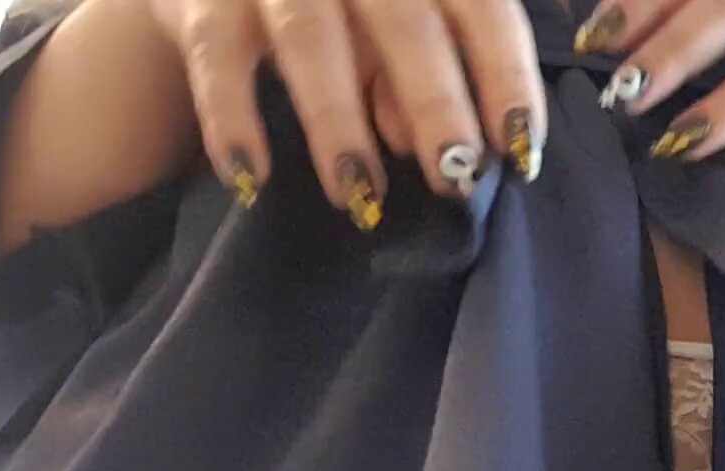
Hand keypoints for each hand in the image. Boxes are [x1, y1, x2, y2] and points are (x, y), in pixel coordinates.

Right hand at [146, 0, 548, 227]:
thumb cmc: (347, 17)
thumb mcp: (401, 37)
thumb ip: (426, 79)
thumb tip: (423, 142)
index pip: (484, 9)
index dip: (507, 77)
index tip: (521, 150)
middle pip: (405, 23)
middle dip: (436, 104)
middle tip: (454, 178)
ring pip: (311, 39)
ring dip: (339, 123)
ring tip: (361, 197)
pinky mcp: (203, 1)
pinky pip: (218, 60)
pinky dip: (234, 120)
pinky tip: (252, 178)